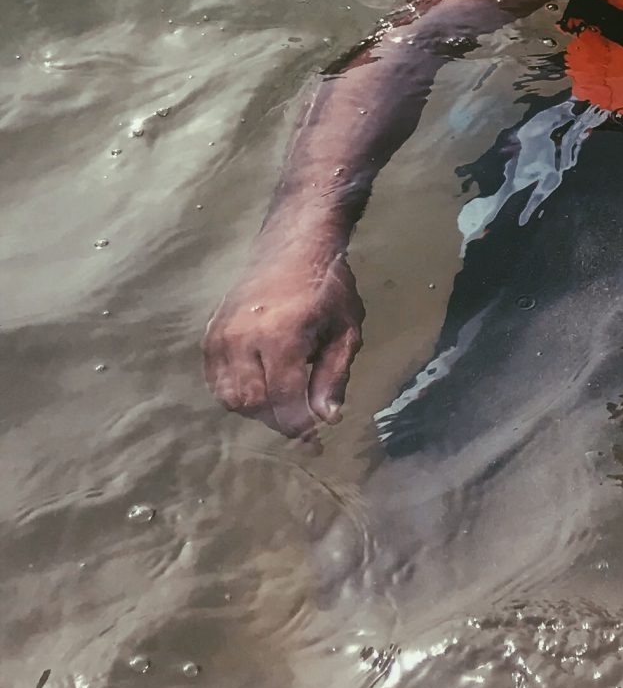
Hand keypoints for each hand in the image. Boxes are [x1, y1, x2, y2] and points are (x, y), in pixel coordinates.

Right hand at [204, 242, 364, 438]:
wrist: (294, 245)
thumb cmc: (329, 287)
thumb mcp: (346, 329)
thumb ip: (334, 375)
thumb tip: (326, 418)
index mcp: (281, 334)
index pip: (284, 399)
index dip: (300, 427)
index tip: (316, 442)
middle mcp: (242, 337)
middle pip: (252, 403)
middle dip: (279, 421)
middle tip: (303, 423)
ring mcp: (220, 335)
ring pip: (229, 397)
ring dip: (257, 410)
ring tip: (285, 403)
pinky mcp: (209, 334)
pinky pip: (216, 380)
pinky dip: (236, 394)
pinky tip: (262, 388)